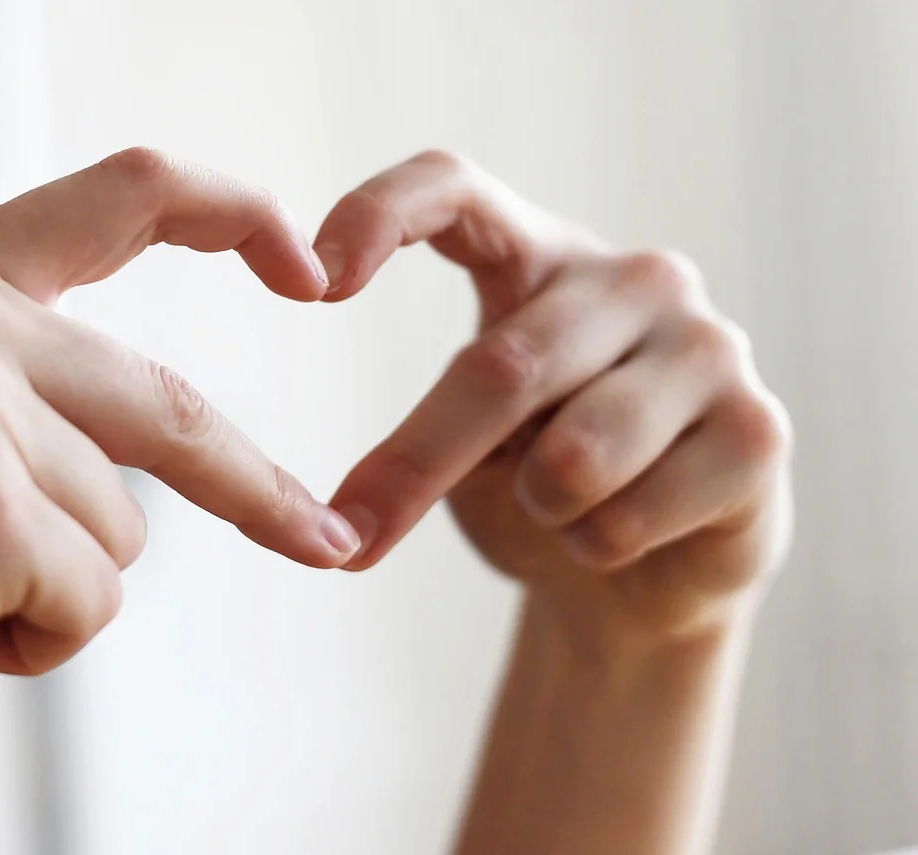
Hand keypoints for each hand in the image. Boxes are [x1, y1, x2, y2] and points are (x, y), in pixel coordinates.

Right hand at [0, 148, 358, 820]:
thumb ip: (26, 386)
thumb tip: (162, 451)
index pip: (126, 196)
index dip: (235, 214)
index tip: (310, 264)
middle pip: (166, 409)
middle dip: (254, 489)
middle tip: (321, 539)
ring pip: (125, 527)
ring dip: (59, 585)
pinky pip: (93, 598)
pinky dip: (38, 640)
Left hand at [319, 150, 791, 639]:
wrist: (647, 575)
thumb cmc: (540, 488)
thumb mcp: (471, 445)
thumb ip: (431, 434)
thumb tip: (340, 517)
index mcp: (542, 257)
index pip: (456, 188)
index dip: (382, 214)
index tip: (314, 281)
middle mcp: (634, 279)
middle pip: (502, 366)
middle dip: (417, 465)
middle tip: (354, 532)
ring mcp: (709, 345)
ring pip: (573, 456)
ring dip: (539, 509)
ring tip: (562, 505)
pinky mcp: (759, 429)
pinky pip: (629, 515)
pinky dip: (595, 547)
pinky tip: (627, 532)